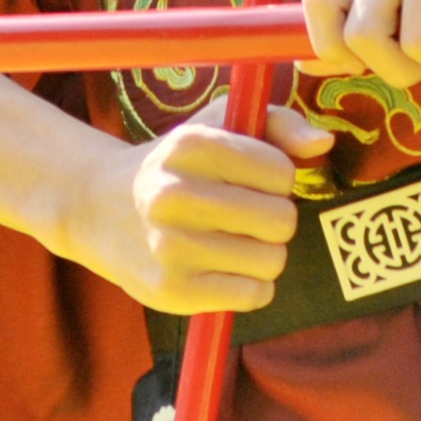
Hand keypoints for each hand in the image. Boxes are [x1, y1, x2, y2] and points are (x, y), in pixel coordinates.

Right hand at [53, 107, 336, 313]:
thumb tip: (323, 143)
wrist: (98, 208)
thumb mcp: (217, 125)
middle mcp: (176, 195)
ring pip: (272, 261)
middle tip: (247, 215)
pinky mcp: (172, 291)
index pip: (281, 172)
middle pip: (282, 220)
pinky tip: (224, 267)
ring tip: (234, 241)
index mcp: (191, 146)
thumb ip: (277, 125)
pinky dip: (250, 285)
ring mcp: (170, 247)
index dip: (277, 178)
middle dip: (275, 219)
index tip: (251, 180)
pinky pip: (253, 295)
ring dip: (264, 254)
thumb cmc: (177, 163)